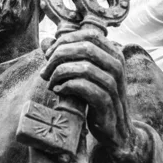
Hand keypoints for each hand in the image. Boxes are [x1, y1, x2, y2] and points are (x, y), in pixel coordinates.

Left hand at [40, 28, 133, 151]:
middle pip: (85, 48)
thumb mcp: (85, 73)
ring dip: (60, 73)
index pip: (90, 35)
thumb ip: (68, 56)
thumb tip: (45, 42)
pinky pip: (84, 87)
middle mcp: (117, 66)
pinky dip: (66, 86)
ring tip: (50, 82)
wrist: (112, 127)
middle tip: (45, 70)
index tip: (49, 54)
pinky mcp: (106, 101)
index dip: (66, 40)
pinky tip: (58, 90)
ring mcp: (114, 84)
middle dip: (59, 57)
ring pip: (84, 68)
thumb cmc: (95, 96)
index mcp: (113, 54)